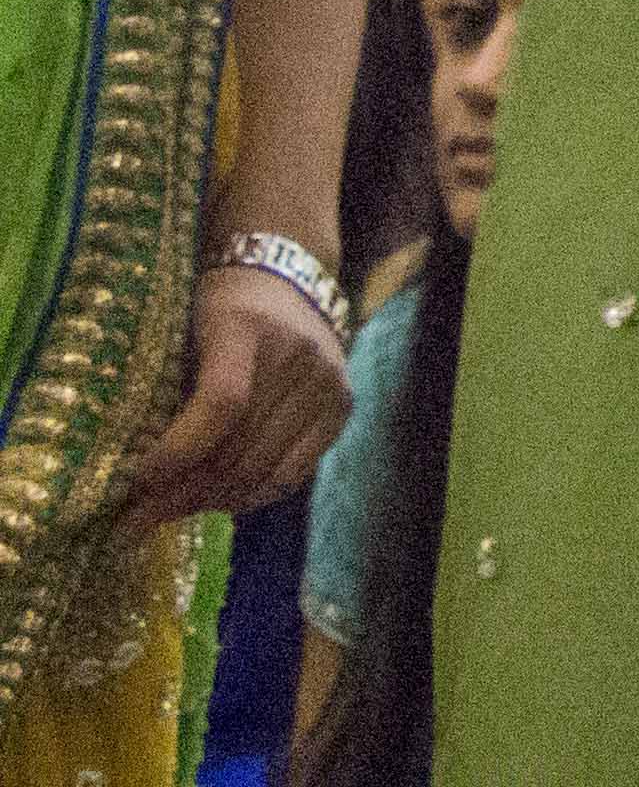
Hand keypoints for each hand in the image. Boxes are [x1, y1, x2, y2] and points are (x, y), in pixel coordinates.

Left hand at [117, 257, 351, 528]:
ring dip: (211, 501)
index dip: (178, 450)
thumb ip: (173, 392)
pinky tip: (218, 502)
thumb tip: (140, 476)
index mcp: (248, 325)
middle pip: (240, 447)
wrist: (287, 279)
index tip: (137, 480)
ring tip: (172, 512)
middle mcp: (299, 353)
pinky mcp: (343, 406)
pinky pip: (294, 473)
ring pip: (263, 469)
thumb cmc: (221, 308)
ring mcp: (328, 381)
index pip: (222, 401)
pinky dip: (251, 496)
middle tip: (139, 517)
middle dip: (181, 492)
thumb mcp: (189, 332)